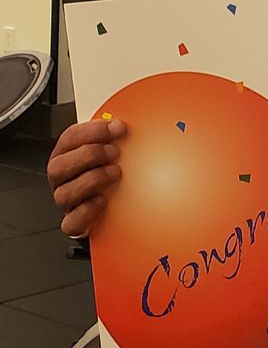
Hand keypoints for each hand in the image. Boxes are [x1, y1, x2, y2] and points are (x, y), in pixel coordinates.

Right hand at [47, 118, 125, 236]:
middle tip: (114, 153)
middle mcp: (63, 178)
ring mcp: (67, 201)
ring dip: (92, 180)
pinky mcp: (75, 223)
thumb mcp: (112, 150)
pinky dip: (87, 211)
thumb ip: (116, 137)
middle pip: (58, 166)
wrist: (111, 206)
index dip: (93, 130)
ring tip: (114, 174)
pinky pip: (71, 222)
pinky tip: (103, 201)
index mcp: (67, 155)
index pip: (69, 138)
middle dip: (89, 155)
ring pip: (63, 194)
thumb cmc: (109, 171)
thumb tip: (129, 125)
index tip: (117, 128)